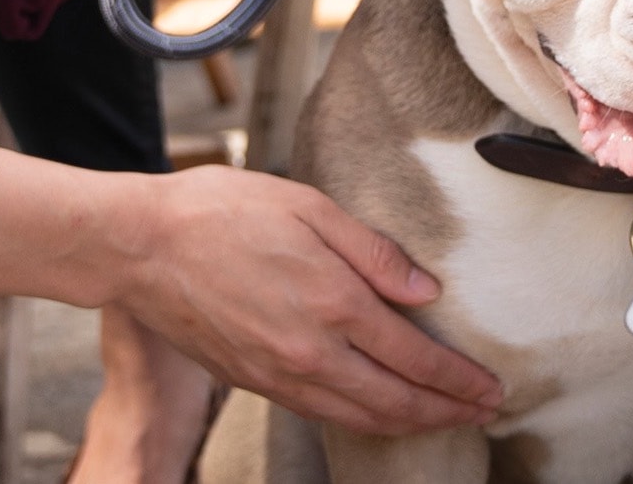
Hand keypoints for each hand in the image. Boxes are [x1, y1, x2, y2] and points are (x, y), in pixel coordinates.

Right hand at [116, 166, 502, 434]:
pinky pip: (323, 414)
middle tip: (486, 414)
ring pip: (360, 418)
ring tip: (445, 421)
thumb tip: (427, 293)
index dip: (460, 381)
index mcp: (334, 303)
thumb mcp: (311, 208)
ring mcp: (279, 374)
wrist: (140, 246)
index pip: (416, 358)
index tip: (492, 389)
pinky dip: (363, 421)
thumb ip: (374, 253)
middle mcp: (311, 352)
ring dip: (410, 424)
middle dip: (447, 412)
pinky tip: (380, 413)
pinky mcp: (253, 381)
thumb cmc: (224, 211)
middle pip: (396, 401)